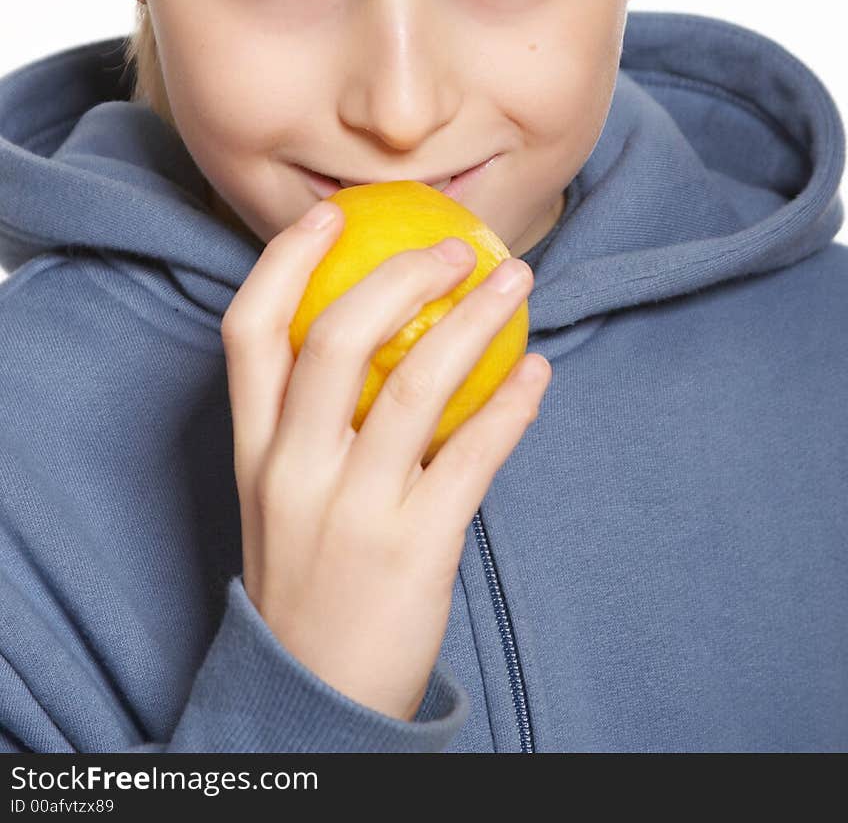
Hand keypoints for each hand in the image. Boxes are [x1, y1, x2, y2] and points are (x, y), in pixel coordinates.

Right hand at [221, 200, 551, 721]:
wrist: (316, 696)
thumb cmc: (307, 579)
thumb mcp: (279, 496)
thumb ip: (306, 421)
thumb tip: (377, 330)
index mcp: (254, 451)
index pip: (248, 333)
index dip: (286, 261)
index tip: (333, 215)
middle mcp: (293, 471)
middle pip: (336, 338)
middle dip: (402, 274)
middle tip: (459, 247)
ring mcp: (353, 510)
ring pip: (416, 386)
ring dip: (476, 321)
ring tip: (517, 282)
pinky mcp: (414, 548)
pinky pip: (474, 456)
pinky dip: (512, 405)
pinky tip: (535, 374)